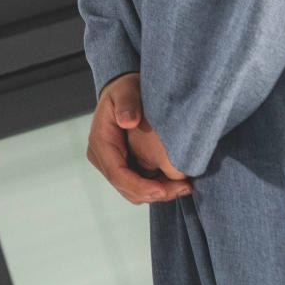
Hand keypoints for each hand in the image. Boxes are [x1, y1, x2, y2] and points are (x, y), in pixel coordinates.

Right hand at [87, 73, 192, 203]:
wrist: (125, 93)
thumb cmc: (125, 91)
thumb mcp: (126, 91)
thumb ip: (127, 104)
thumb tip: (127, 122)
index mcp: (100, 142)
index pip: (116, 173)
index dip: (139, 186)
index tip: (162, 190)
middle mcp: (102, 158)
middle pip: (126, 188)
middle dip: (155, 193)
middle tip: (184, 188)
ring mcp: (112, 165)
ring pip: (133, 192)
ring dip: (159, 193)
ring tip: (184, 186)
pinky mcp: (125, 168)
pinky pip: (139, 187)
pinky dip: (158, 188)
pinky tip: (177, 182)